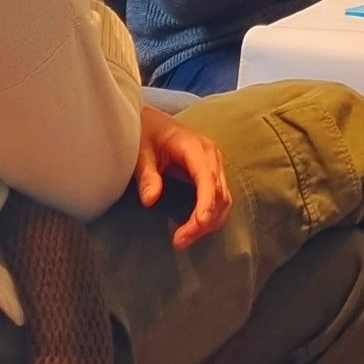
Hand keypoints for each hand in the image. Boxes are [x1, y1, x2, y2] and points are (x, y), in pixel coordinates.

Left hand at [135, 109, 231, 243]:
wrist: (151, 122)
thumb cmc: (145, 134)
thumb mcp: (140, 153)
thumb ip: (147, 175)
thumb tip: (150, 200)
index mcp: (194, 146)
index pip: (206, 177)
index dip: (206, 201)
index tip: (200, 223)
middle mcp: (210, 155)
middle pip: (218, 193)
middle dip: (204, 221)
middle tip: (180, 241)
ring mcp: (214, 164)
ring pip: (223, 199)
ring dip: (208, 223)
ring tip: (183, 240)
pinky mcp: (212, 174)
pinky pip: (219, 198)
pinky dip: (210, 216)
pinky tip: (194, 229)